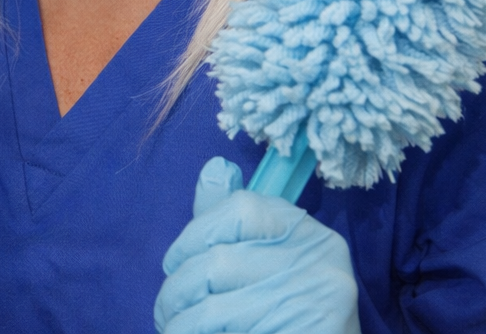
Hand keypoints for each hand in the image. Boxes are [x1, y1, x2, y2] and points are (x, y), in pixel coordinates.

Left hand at [154, 158, 360, 333]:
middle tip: (165, 312)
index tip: (173, 263)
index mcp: (306, 232)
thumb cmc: (287, 310)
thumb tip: (214, 168)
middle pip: (219, 262)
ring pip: (215, 309)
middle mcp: (320, 261)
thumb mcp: (267, 259)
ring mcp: (317, 305)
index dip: (194, 235)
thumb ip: (232, 220)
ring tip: (173, 330)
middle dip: (177, 291)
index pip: (241, 208)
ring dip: (181, 325)